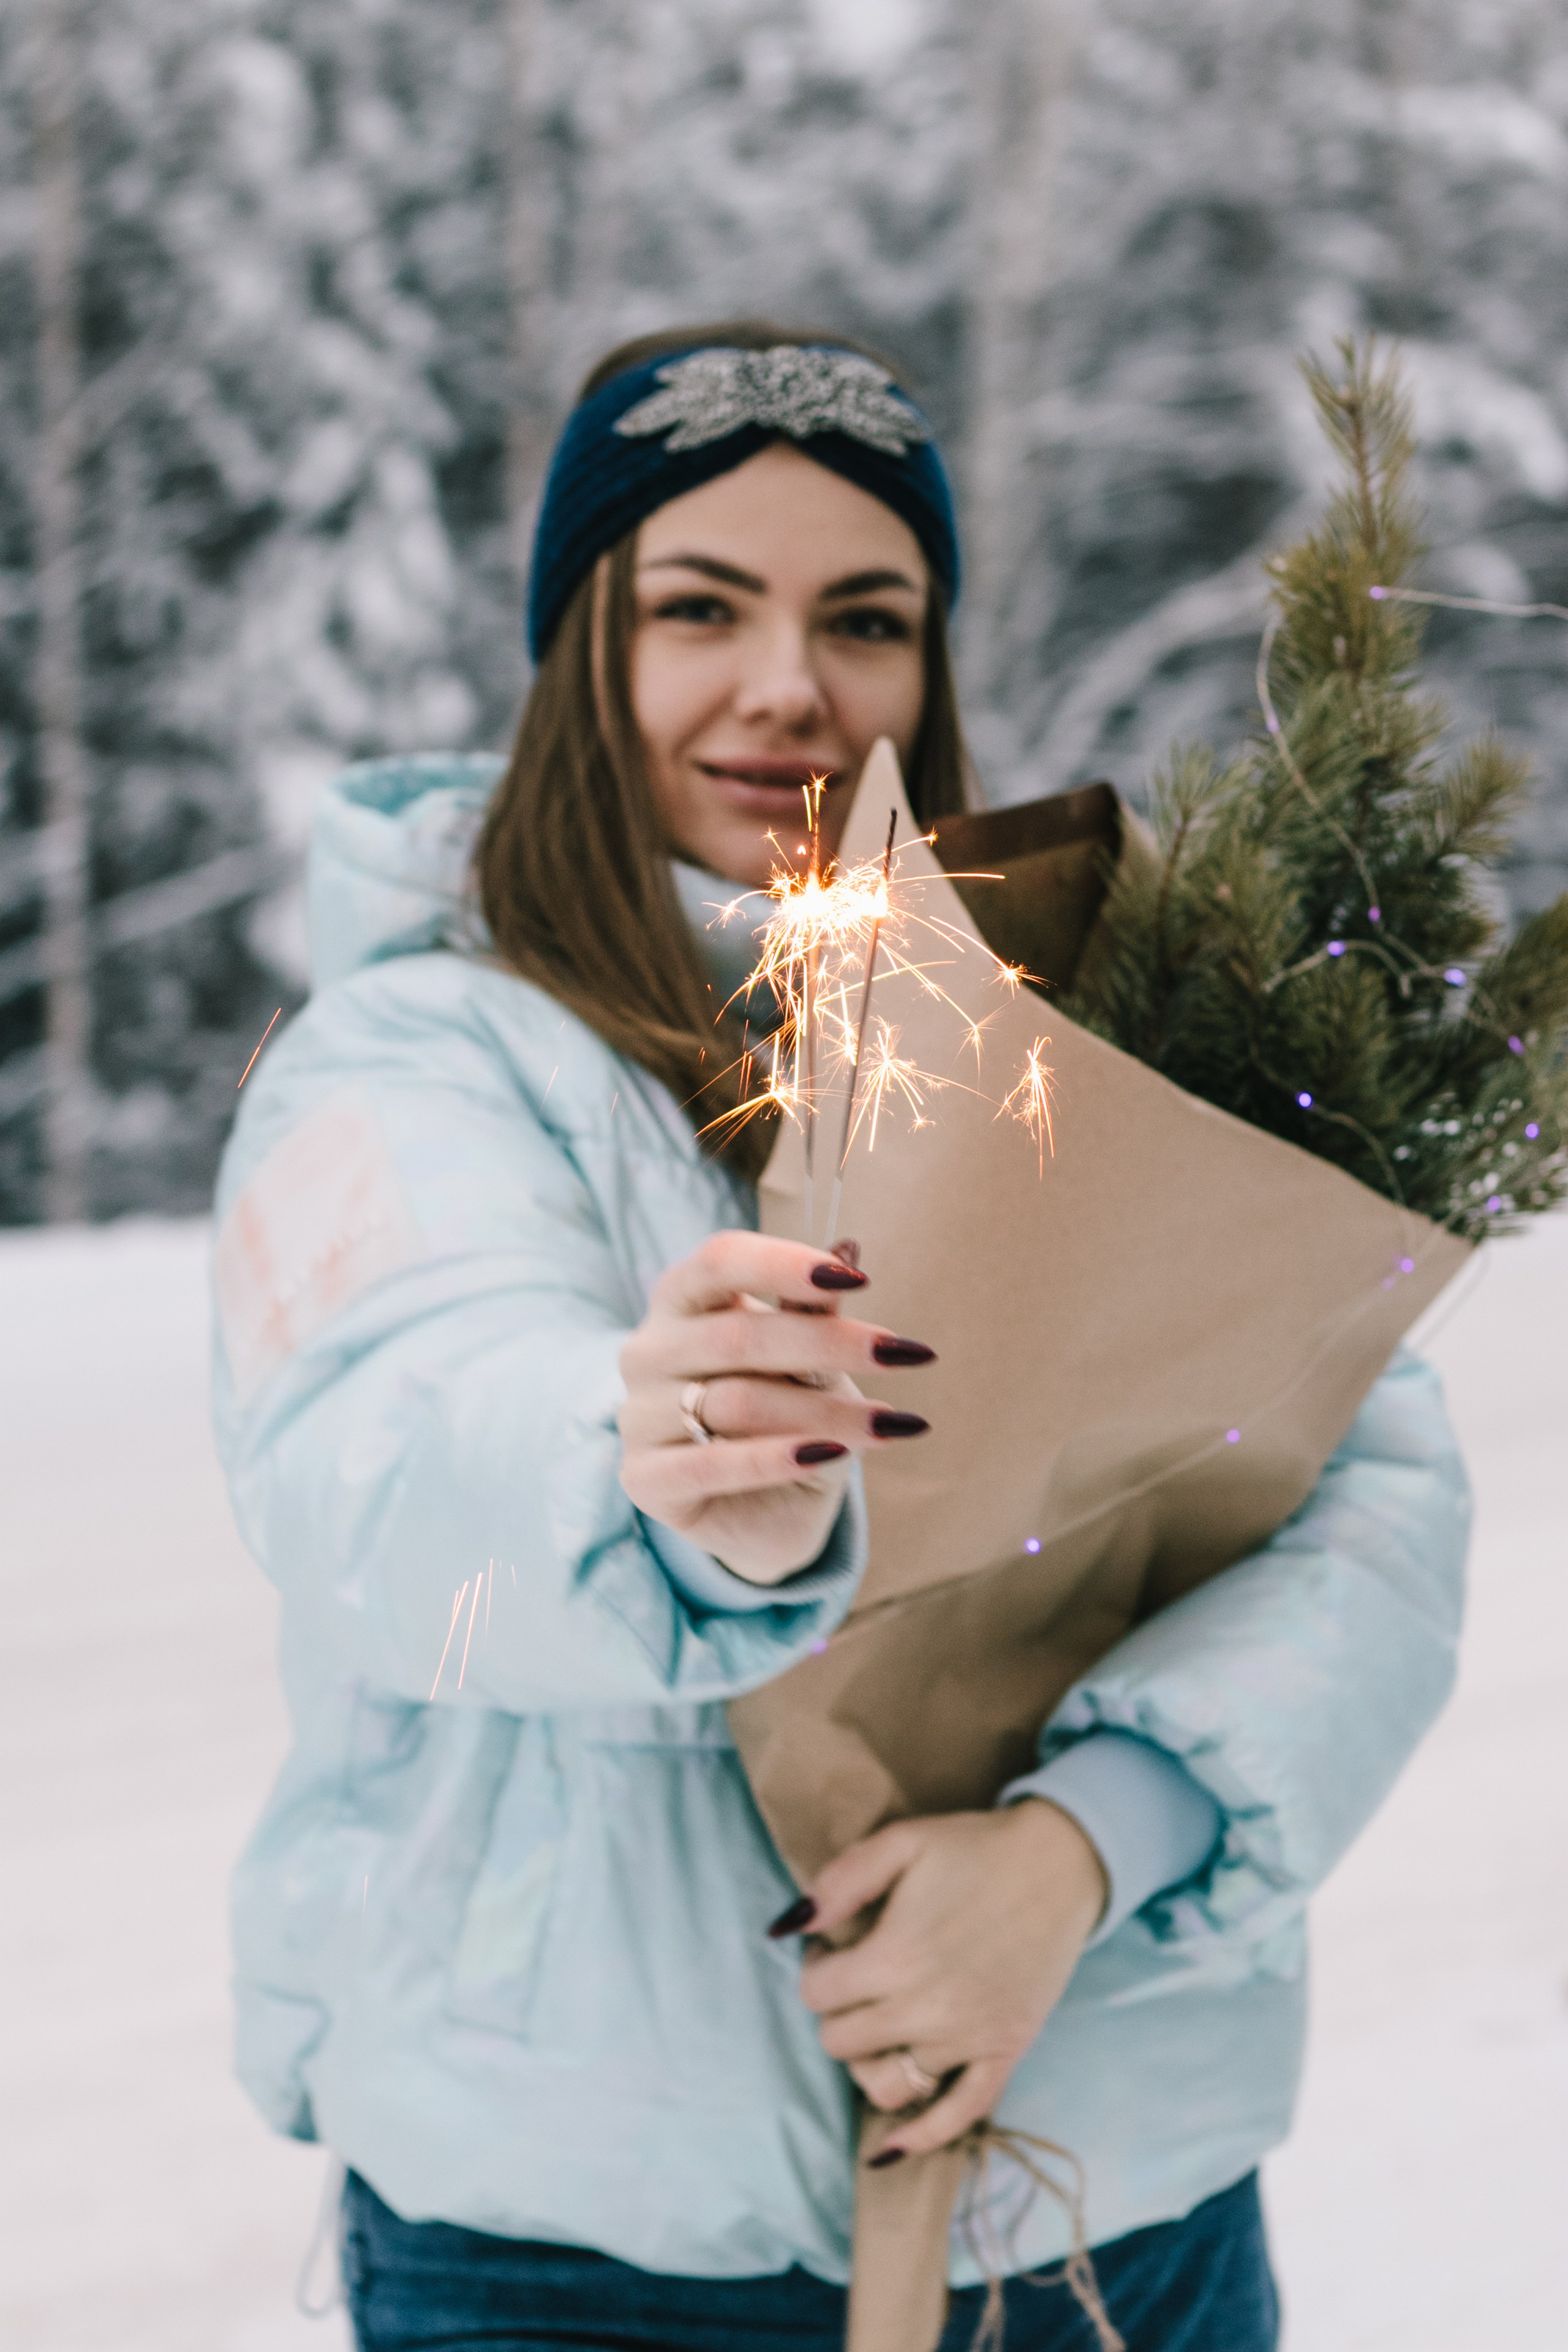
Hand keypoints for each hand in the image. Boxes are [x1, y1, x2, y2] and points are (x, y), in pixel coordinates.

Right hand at [618, 1230, 933, 1584]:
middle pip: (738, 1335)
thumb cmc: (787, 1412)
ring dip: (825, 1412)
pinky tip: (832, 1456)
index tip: (859, 1279)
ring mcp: (638, 1416)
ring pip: (736, 1402)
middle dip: (830, 1344)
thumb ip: (812, 1314)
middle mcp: (648, 1350)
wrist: (765, 1507)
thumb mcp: (807, 1360)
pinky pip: (712, 1465)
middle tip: (906, 1354)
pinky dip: (777, 1459)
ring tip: (890, 1423)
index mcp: (680, 1298)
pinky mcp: (644, 1480)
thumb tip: (849, 1249)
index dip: (786, 1264)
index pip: (721, 1261)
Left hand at [794, 1802, 1107, 2156]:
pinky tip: (888, 2148)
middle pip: (841, 2042)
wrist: (1060, 1863)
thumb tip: (787, 1926)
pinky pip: (957, 2117)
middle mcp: (927, 2009)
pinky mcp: (1003, 2053)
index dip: (817, 1967)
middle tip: (858, 1976)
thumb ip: (840, 1881)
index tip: (836, 1946)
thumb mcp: (901, 1841)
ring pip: (885, 2087)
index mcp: (895, 1957)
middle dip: (837, 2009)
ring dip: (867, 2062)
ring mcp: (968, 2040)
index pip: (816, 1994)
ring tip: (876, 2026)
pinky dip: (919, 2137)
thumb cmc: (975, 1849)